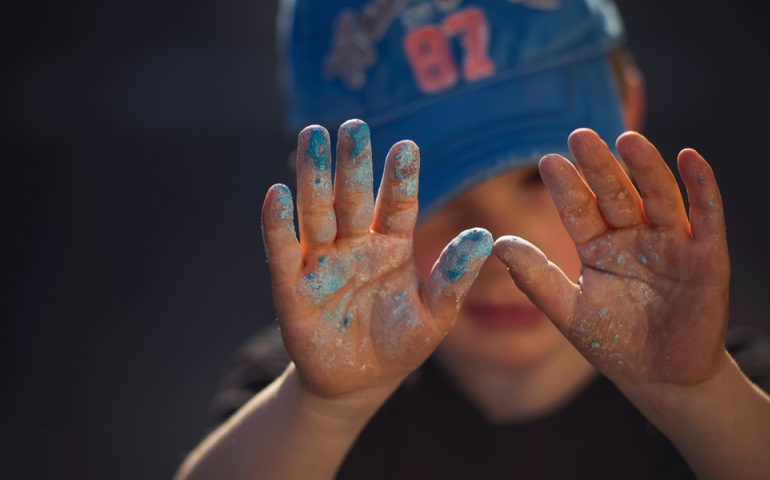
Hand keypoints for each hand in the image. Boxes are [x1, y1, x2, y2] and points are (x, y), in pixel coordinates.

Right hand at [261, 121, 492, 398]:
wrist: (359, 383)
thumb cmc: (401, 344)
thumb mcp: (435, 315)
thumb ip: (453, 277)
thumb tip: (485, 237)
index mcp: (391, 245)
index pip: (396, 204)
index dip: (400, 177)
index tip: (408, 146)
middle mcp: (355, 244)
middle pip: (352, 197)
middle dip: (352, 163)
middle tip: (352, 126)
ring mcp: (321, 262)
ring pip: (316, 213)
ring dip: (313, 177)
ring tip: (312, 137)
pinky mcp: (291, 287)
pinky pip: (282, 251)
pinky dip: (278, 225)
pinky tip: (277, 194)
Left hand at [495, 129, 729, 391]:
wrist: (660, 377)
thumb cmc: (612, 343)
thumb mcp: (570, 312)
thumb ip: (536, 278)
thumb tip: (497, 242)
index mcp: (598, 247)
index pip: (579, 210)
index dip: (566, 187)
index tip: (547, 162)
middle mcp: (633, 237)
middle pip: (616, 194)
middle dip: (599, 166)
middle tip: (580, 135)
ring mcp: (670, 243)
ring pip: (658, 196)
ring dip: (645, 168)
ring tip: (627, 140)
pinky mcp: (707, 256)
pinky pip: (706, 216)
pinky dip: (701, 188)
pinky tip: (688, 158)